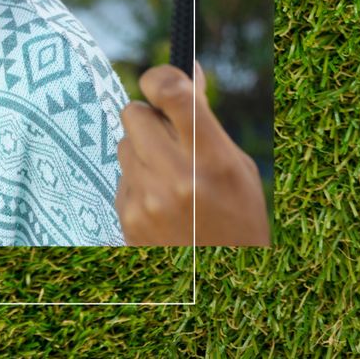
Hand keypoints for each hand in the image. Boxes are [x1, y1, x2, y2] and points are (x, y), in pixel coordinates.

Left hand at [115, 61, 269, 245]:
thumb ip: (205, 120)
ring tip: (171, 180)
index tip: (162, 82)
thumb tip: (188, 67)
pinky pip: (121, 177)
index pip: (172, 92)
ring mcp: (147, 199)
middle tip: (170, 137)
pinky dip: (137, 183)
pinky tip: (162, 206)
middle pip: (134, 112)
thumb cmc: (238, 220)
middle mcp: (176, 177)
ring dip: (142, 152)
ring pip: (124, 143)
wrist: (224, 292)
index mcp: (212, 159)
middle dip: (150, 118)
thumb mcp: (236, 168)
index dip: (160, 77)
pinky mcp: (127, 217)